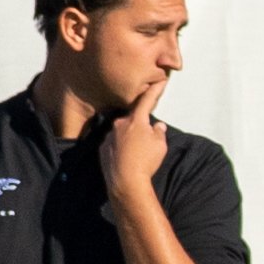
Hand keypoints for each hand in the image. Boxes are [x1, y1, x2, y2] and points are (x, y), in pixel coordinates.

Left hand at [100, 82, 168, 198]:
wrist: (126, 182)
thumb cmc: (146, 162)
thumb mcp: (160, 145)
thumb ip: (158, 132)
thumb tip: (158, 126)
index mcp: (136, 120)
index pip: (147, 101)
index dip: (155, 90)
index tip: (160, 81)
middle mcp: (120, 125)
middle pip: (133, 119)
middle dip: (141, 125)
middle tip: (148, 139)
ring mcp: (109, 137)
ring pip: (122, 132)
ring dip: (130, 138)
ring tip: (138, 154)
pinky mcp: (103, 149)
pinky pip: (114, 143)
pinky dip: (121, 147)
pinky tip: (127, 158)